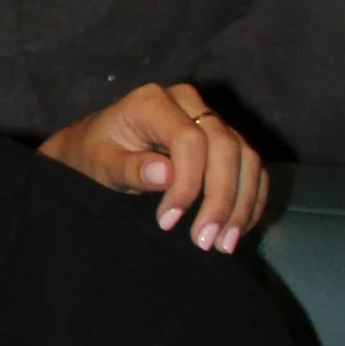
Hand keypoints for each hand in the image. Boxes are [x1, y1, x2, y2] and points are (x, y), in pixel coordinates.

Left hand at [42, 81, 265, 250]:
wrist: (95, 145)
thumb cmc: (93, 154)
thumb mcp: (99, 163)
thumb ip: (129, 168)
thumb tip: (166, 175)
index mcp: (153, 101)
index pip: (189, 139)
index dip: (187, 183)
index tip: (169, 222)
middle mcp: (188, 102)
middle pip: (226, 146)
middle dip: (221, 199)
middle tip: (206, 242)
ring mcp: (210, 117)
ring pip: (246, 157)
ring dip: (242, 204)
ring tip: (224, 244)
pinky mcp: (224, 138)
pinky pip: (251, 166)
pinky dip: (250, 199)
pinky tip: (237, 230)